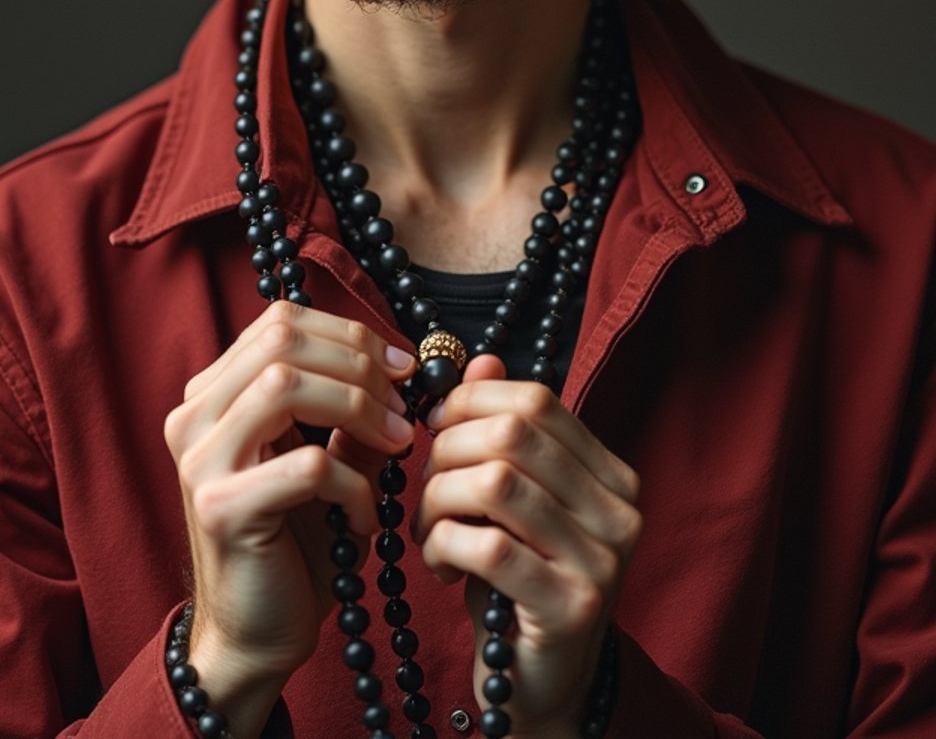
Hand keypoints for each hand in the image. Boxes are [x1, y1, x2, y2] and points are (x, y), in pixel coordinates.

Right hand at [163, 302, 415, 730]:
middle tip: (405, 406)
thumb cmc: (296, 542)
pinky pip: (306, 465)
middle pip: (282, 340)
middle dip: (359, 363)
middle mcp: (193, 417)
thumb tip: (406, 365)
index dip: (349, 332)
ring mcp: (199, 460)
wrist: (258, 636)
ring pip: (284, 384)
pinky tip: (370, 516)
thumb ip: (354, 410)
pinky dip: (354, 483)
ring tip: (399, 446)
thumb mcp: (329, 459)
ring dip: (359, 406)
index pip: (281, 321)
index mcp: (214, 395)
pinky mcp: (220, 508)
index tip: (403, 366)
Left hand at [412, 356, 640, 737]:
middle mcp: (620, 512)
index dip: (473, 402)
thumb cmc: (516, 581)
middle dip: (447, 451)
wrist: (537, 685)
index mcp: (612, 475)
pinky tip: (440, 564)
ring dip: (439, 500)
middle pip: (513, 436)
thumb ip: (501, 430)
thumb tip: (478, 358)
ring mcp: (602, 562)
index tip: (435, 426)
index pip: (537, 401)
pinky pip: (487, 546)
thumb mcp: (510, 499)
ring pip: (494, 484)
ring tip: (428, 528)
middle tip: (424, 485)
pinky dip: (444, 544)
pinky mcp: (570, 608)